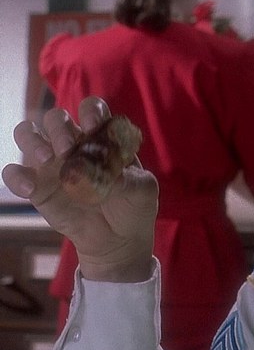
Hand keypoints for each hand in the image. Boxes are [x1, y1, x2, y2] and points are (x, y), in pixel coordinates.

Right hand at [2, 97, 158, 282]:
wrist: (119, 240)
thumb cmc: (134, 206)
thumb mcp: (142, 191)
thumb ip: (129, 178)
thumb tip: (104, 174)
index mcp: (103, 138)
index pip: (92, 109)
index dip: (91, 111)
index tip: (94, 126)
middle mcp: (74, 144)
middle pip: (56, 117)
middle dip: (60, 127)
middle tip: (68, 149)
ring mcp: (53, 164)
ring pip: (28, 133)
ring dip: (33, 140)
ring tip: (48, 158)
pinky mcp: (37, 188)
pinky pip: (15, 173)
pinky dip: (16, 177)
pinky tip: (29, 189)